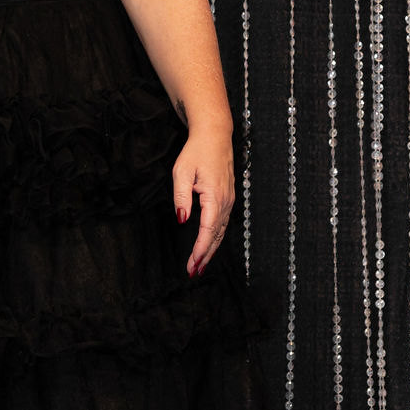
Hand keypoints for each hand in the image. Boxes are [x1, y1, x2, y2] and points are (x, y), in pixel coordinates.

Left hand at [174, 121, 236, 277]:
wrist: (214, 136)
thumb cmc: (196, 153)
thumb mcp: (181, 172)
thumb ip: (181, 197)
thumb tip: (182, 220)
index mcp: (214, 197)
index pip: (207, 230)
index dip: (200, 249)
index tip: (192, 264)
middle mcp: (225, 202)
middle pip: (216, 236)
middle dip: (205, 256)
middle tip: (194, 272)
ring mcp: (228, 200)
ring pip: (220, 231)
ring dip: (210, 249)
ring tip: (200, 266)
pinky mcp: (227, 198)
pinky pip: (222, 223)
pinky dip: (215, 238)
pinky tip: (208, 246)